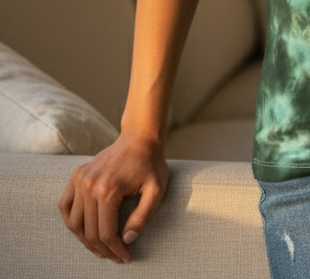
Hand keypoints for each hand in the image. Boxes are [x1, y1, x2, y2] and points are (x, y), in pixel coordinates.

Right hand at [59, 133, 169, 262]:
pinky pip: (65, 206)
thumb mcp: (156, 189)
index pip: (106, 233)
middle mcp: (89, 185)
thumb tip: (126, 239)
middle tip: (116, 257)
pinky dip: (72, 222)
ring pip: (74, 223)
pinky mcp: (76, 175)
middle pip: (89, 232)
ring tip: (102, 248)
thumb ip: (143, 216)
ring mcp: (80, 179)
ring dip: (85, 241)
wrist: (139, 138)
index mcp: (109, 189)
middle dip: (103, 250)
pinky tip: (85, 230)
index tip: (127, 258)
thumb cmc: (151, 164)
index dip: (116, 250)